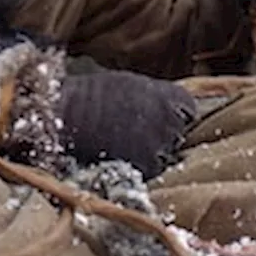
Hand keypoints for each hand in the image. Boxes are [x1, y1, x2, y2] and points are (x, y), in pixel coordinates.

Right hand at [58, 70, 196, 179]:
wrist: (67, 114)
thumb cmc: (94, 95)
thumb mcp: (132, 85)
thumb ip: (155, 99)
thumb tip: (166, 110)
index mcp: (172, 96)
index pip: (189, 111)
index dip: (173, 115)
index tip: (157, 116)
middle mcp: (172, 120)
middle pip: (178, 134)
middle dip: (162, 135)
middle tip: (135, 131)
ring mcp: (161, 145)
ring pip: (165, 156)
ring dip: (150, 153)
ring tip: (123, 142)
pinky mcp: (146, 166)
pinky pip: (149, 171)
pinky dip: (137, 166)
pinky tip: (118, 154)